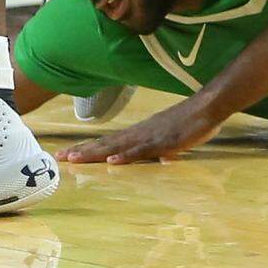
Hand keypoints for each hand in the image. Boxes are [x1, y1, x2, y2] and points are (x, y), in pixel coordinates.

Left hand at [57, 98, 221, 164]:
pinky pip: (142, 151)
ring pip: (117, 147)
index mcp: (139, 132)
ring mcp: (150, 136)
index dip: (88, 148)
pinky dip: (126, 157)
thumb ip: (157, 147)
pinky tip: (112, 161)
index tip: (68, 154)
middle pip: (106, 143)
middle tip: (59, 157)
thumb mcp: (169, 139)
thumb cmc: (190, 121)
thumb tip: (153, 158)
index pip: (108, 142)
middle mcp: (139, 133)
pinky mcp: (164, 142)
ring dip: (95, 154)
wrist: (208, 106)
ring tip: (75, 159)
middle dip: (82, 151)